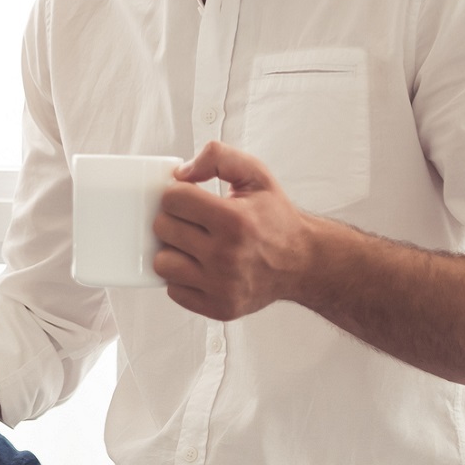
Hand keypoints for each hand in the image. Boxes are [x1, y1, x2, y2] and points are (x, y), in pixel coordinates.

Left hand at [153, 140, 319, 321]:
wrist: (302, 263)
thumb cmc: (275, 217)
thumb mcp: (255, 174)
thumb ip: (217, 156)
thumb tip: (180, 172)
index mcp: (235, 221)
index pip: (172, 199)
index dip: (178, 193)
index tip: (191, 198)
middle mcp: (227, 256)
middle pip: (162, 228)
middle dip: (174, 220)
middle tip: (194, 221)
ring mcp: (222, 286)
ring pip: (162, 263)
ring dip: (173, 251)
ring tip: (195, 245)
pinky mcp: (219, 308)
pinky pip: (174, 290)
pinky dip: (182, 278)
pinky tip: (201, 268)